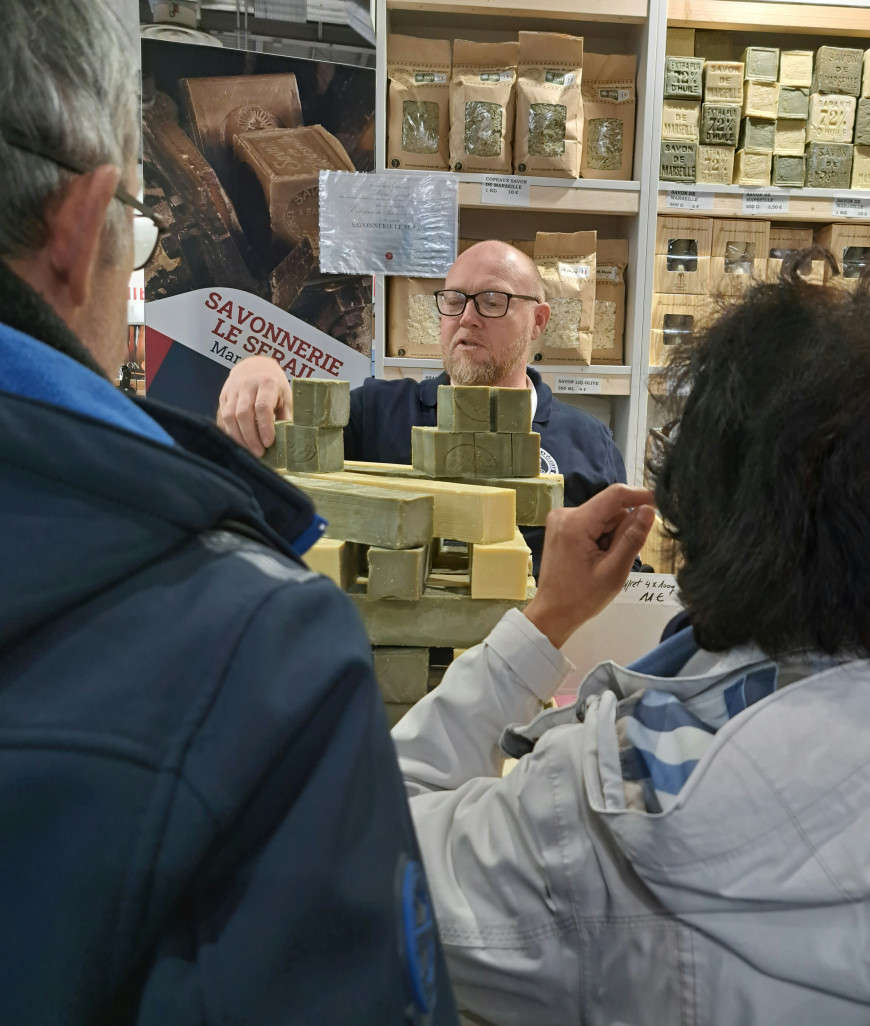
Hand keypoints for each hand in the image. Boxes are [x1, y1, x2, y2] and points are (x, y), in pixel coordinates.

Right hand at [216, 356, 291, 456]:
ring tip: (249, 451)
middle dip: (250, 436)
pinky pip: (222, 417)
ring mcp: (232, 390)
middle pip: (243, 414)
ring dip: (238, 437)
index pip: (262, 406)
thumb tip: (288, 437)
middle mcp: (246, 385)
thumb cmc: (273, 383)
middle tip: (259, 453)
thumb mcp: (285, 394)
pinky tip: (238, 442)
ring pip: (229, 416)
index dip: (265, 426)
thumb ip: (286, 414)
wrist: (253, 365)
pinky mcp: (222, 397)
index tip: (269, 443)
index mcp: (266, 383)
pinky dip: (229, 432)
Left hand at [523, 485, 655, 648]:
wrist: (552, 612)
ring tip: (602, 562)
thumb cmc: (582, 597)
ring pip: (603, 517)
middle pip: (610, 508)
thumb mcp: (614, 571)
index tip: (659, 505)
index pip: (615, 494)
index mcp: (576, 523)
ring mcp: (561, 519)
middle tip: (615, 559)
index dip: (640, 496)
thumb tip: (649, 509)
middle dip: (621, 529)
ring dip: (611, 536)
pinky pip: (593, 523)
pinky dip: (601, 538)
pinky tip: (594, 558)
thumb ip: (632, 538)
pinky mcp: (562, 526)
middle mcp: (565, 513)